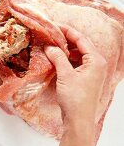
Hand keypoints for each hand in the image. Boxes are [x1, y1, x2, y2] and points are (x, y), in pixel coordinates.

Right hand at [45, 26, 106, 145]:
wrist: (78, 120)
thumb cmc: (75, 98)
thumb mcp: (65, 75)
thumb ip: (58, 57)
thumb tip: (49, 47)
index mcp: (95, 60)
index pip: (81, 39)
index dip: (67, 31)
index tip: (56, 25)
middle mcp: (96, 63)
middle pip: (81, 45)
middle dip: (66, 39)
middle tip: (52, 34)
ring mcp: (91, 70)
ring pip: (78, 53)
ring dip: (66, 48)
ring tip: (53, 44)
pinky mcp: (85, 77)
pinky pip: (76, 62)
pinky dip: (67, 58)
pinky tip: (58, 56)